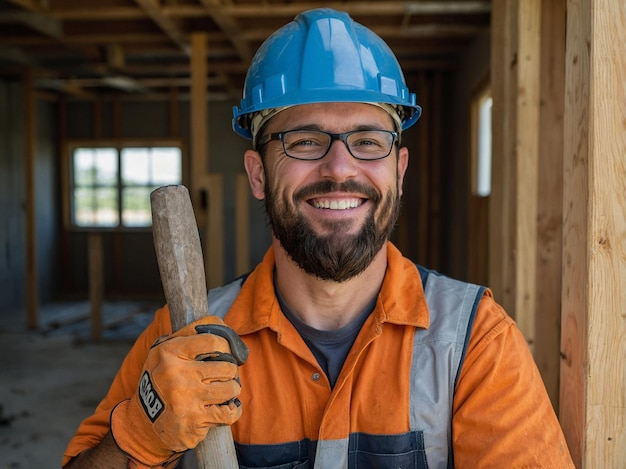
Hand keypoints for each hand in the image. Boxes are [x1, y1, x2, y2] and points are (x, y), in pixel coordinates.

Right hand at [110, 316, 247, 467]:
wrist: (141, 422)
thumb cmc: (160, 379)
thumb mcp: (164, 350)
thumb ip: (190, 332)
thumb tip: (219, 322)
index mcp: (170, 353)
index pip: (213, 341)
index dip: (226, 346)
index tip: (225, 352)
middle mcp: (177, 376)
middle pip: (227, 367)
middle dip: (229, 371)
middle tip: (222, 375)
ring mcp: (186, 402)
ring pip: (231, 389)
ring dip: (231, 390)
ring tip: (222, 391)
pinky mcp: (193, 424)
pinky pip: (229, 413)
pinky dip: (232, 410)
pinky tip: (225, 407)